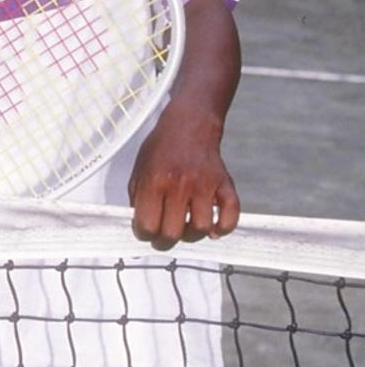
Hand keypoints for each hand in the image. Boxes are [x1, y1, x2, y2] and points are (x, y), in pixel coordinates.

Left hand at [128, 98, 240, 247]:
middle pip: (173, 233)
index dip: (144, 235)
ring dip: (191, 235)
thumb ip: (137, 199)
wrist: (189, 124)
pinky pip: (230, 217)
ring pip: (200, 229)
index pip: (147, 225)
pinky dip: (222, 228)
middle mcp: (180, 184)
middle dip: (165, 242)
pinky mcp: (224, 184)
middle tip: (163, 238)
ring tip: (185, 227)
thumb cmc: (160, 149)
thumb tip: (141, 229)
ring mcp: (205, 184)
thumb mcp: (139, 169)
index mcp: (154, 180)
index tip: (146, 232)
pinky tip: (212, 227)